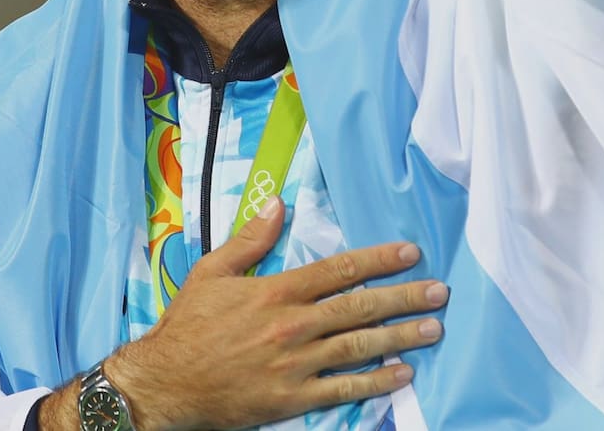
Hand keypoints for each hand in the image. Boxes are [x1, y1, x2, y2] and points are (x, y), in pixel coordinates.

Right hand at [105, 195, 444, 430]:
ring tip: (433, 328)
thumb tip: (278, 204)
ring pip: (358, 347)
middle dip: (404, 297)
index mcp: (277, 292)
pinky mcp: (291, 398)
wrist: (164, 384)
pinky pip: (342, 389)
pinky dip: (375, 382)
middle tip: (439, 291)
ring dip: (400, 337)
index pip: (339, 270)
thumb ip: (250, 239)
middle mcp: (292, 326)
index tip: (410, 253)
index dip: (378, 260)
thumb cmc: (188, 325)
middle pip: (359, 307)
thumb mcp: (212, 272)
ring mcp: (295, 364)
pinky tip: (402, 375)